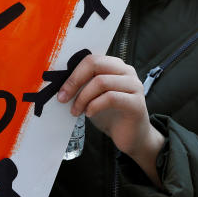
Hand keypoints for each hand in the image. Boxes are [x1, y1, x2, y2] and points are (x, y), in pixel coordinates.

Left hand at [56, 54, 165, 185]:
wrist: (131, 137)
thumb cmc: (110, 114)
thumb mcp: (93, 96)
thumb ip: (83, 85)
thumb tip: (60, 84)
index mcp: (115, 66)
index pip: (91, 59)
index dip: (73, 73)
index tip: (60, 90)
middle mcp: (127, 71)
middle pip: (95, 64)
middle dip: (74, 81)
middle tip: (63, 98)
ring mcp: (134, 86)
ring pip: (101, 82)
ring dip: (82, 97)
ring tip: (76, 111)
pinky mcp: (136, 103)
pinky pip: (111, 98)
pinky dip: (94, 105)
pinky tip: (89, 114)